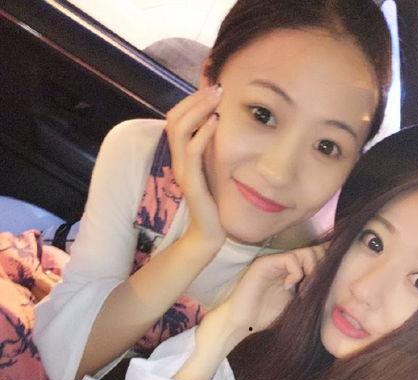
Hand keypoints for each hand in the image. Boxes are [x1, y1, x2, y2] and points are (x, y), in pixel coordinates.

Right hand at [166, 85, 224, 251]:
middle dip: (195, 99)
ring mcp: (182, 171)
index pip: (176, 120)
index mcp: (181, 156)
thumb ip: (211, 152)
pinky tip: (215, 122)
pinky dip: (202, 133)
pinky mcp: (191, 182)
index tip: (212, 89)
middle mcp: (178, 161)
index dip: (191, 101)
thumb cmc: (214, 202)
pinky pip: (192, 152)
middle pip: (174, 119)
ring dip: (198, 109)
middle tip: (217, 87)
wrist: (209, 233)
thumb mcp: (212, 171)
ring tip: (217, 97)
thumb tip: (221, 127)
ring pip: (180, 130)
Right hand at [173, 245, 325, 379]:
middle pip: (316, 250)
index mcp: (292, 269)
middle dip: (322, 268)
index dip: (328, 264)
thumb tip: (334, 286)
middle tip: (317, 288)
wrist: (241, 323)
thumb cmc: (265, 316)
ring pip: (305, 252)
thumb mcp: (296, 302)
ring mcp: (274, 261)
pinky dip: (296, 272)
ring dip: (311, 271)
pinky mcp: (265, 263)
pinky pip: (290, 258)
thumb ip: (310, 290)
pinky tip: (289, 286)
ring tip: (304, 289)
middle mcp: (284, 262)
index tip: (330, 282)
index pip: (317, 255)